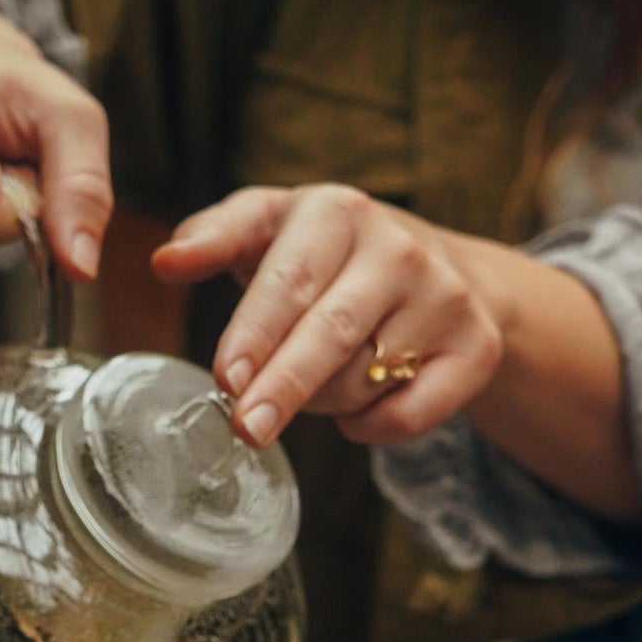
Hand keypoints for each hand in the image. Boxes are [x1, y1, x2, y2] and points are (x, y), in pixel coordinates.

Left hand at [151, 184, 506, 448]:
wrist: (443, 273)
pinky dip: (371, 427)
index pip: (289, 280)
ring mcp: (444, 297)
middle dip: (284, 387)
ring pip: (362, 381)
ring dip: (323, 403)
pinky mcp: (476, 348)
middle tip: (247, 429)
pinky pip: (408, 415)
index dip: (256, 332)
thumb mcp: (271, 230)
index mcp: (337, 212)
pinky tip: (365, 400)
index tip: (227, 378)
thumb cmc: (328, 259)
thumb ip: (215, 239)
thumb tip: (165, 260)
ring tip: (319, 380)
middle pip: (331, 332)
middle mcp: (398, 247)